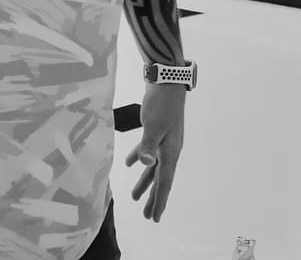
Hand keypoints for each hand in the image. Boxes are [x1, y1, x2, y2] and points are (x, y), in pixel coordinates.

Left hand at [124, 82, 186, 221]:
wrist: (167, 82)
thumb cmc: (161, 105)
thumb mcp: (154, 126)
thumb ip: (148, 146)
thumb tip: (146, 165)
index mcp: (170, 152)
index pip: (165, 182)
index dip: (159, 201)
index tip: (154, 218)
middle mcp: (169, 150)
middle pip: (161, 179)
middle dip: (153, 197)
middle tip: (146, 216)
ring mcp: (165, 140)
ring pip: (154, 167)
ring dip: (145, 181)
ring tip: (134, 196)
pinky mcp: (158, 131)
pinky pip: (149, 150)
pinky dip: (140, 158)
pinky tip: (129, 163)